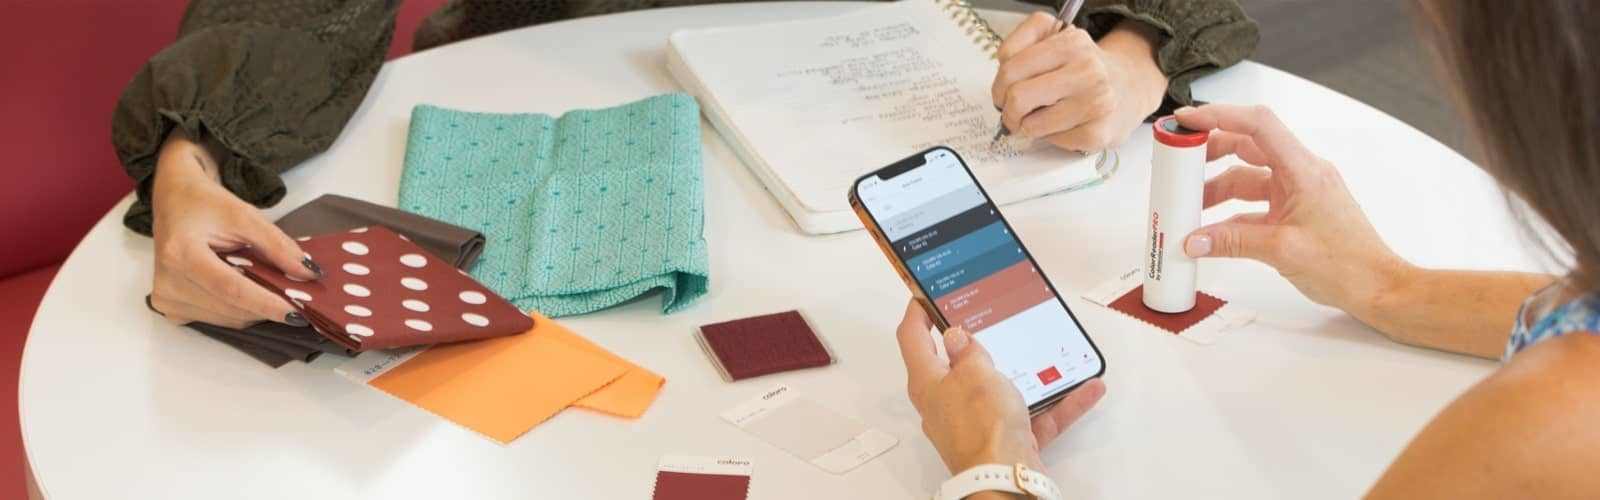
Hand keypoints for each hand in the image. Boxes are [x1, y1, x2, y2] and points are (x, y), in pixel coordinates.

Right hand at [148, 131, 319, 327]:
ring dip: (256, 310)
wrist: (174, 202)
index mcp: (180, 253)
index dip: (267, 303)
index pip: (231, 289)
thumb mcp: (245, 215)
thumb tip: (309, 274)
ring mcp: (166, 299)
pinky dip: (240, 310)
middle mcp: (167, 282)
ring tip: (270, 289)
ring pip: (228, 319)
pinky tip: (248, 292)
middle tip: (297, 299)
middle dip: (268, 306)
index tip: (298, 312)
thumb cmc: (205, 205)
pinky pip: (217, 319)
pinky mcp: (170, 308)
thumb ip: (277, 245)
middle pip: (231, 308)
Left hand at [896, 301, 1106, 472]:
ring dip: (1024, 372)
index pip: (913, 338)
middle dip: (971, 343)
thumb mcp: (974, 374)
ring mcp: (976, 423)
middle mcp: (947, 403)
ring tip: (1044, 351)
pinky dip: (1058, 402)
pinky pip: (1033, 414)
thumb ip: (967, 352)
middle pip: (954, 365)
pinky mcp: (1004, 439)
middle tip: (984, 317)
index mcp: (929, 383)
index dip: (917, 313)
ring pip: (1000, 389)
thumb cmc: (983, 428)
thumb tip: (956, 337)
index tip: (924, 296)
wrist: (1006, 479)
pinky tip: (1085, 389)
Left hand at [992, 14, 1166, 150]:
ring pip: (1032, 125)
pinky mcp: (1098, 133)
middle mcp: (1088, 70)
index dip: (998, 86)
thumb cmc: (1083, 68)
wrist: (1129, 87)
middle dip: (1008, 109)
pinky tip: (1063, 124)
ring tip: (1042, 116)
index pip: (1010, 66)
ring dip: (1028, 125)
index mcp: (1072, 43)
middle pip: (1018, 97)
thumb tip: (1001, 81)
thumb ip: (1020, 47)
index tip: (1003, 92)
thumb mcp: (1053, 40)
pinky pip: (1052, 142)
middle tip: (1014, 112)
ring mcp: (1097, 103)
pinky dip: (1050, 137)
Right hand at [1176, 104, 1405, 308]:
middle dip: (1211, 151)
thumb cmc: (1349, 265)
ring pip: (1248, 177)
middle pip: (1248, 146)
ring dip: (1217, 188)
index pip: (1258, 125)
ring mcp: (1299, 192)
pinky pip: (1255, 203)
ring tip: (1190, 204)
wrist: (1377, 288)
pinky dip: (1231, 213)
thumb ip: (1232, 241)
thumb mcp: (1281, 250)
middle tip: (1181, 160)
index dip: (1219, 115)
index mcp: (1304, 170)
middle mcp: (1302, 173)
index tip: (1188, 120)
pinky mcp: (1296, 211)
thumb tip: (1195, 239)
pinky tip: (1213, 229)